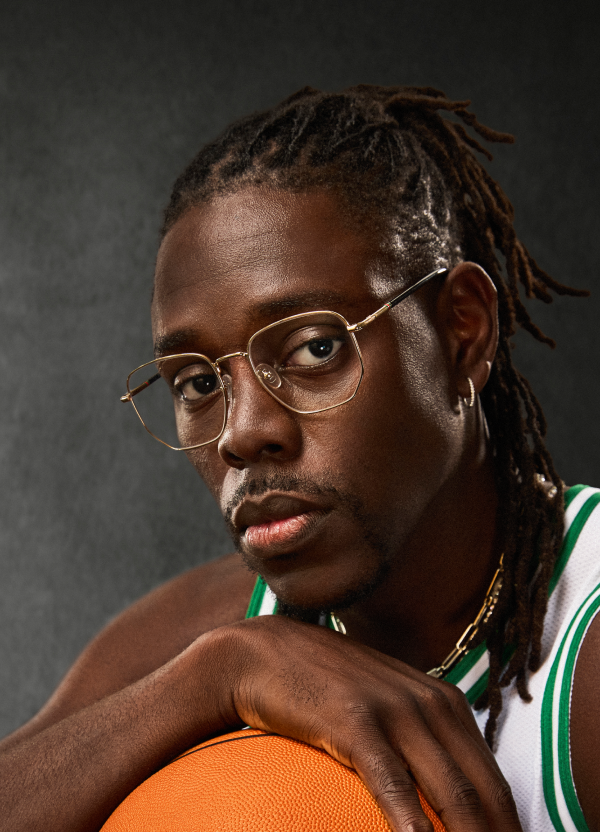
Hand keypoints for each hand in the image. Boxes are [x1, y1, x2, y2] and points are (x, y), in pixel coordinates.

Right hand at [224, 616, 521, 831]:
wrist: (267, 653)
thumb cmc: (328, 687)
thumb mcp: (386, 706)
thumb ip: (420, 740)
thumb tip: (443, 797)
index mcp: (446, 704)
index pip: (495, 783)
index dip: (510, 828)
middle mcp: (432, 704)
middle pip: (485, 794)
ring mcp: (395, 710)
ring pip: (452, 792)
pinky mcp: (356, 720)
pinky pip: (393, 781)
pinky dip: (412, 822)